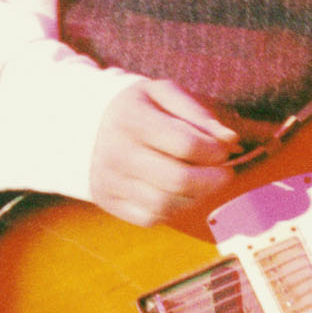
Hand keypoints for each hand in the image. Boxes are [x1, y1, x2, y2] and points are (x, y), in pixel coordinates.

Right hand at [88, 78, 240, 226]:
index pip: (185, 144)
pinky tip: (181, 194)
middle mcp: (116, 152)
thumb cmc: (137, 109)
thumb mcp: (163, 94)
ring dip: (197, 197)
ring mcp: (110, 181)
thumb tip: (230, 139)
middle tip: (224, 172)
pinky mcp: (109, 203)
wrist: (82, 125)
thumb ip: (198, 113)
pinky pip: (152, 218)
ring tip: (204, 182)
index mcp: (131, 118)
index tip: (222, 149)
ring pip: (167, 204)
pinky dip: (175, 210)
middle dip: (213, 179)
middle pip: (178, 180)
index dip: (214, 151)